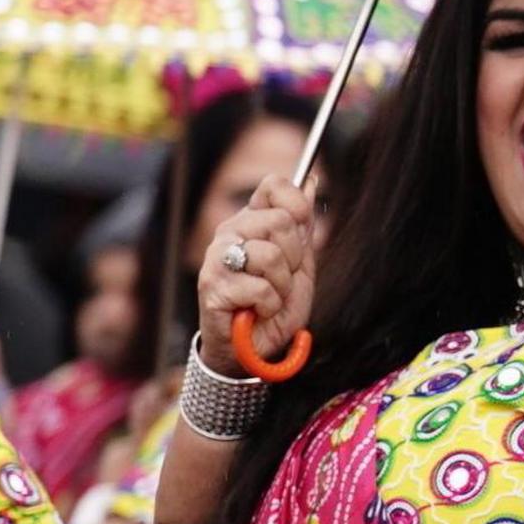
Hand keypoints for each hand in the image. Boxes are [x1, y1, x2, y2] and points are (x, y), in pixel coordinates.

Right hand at [195, 174, 319, 374]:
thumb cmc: (275, 302)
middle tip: (281, 277)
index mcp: (251, 221)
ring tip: (270, 295)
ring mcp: (218, 259)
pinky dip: (271, 305)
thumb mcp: (299, 261)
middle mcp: (229, 233)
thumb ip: (303, 223)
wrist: (255, 344)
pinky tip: (259, 310)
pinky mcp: (213, 287)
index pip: (275, 185)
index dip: (297, 208)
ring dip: (282, 285)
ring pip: (270, 254)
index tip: (299, 235)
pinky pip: (261, 288)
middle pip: (280, 221)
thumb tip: (311, 179)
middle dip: (294, 257)